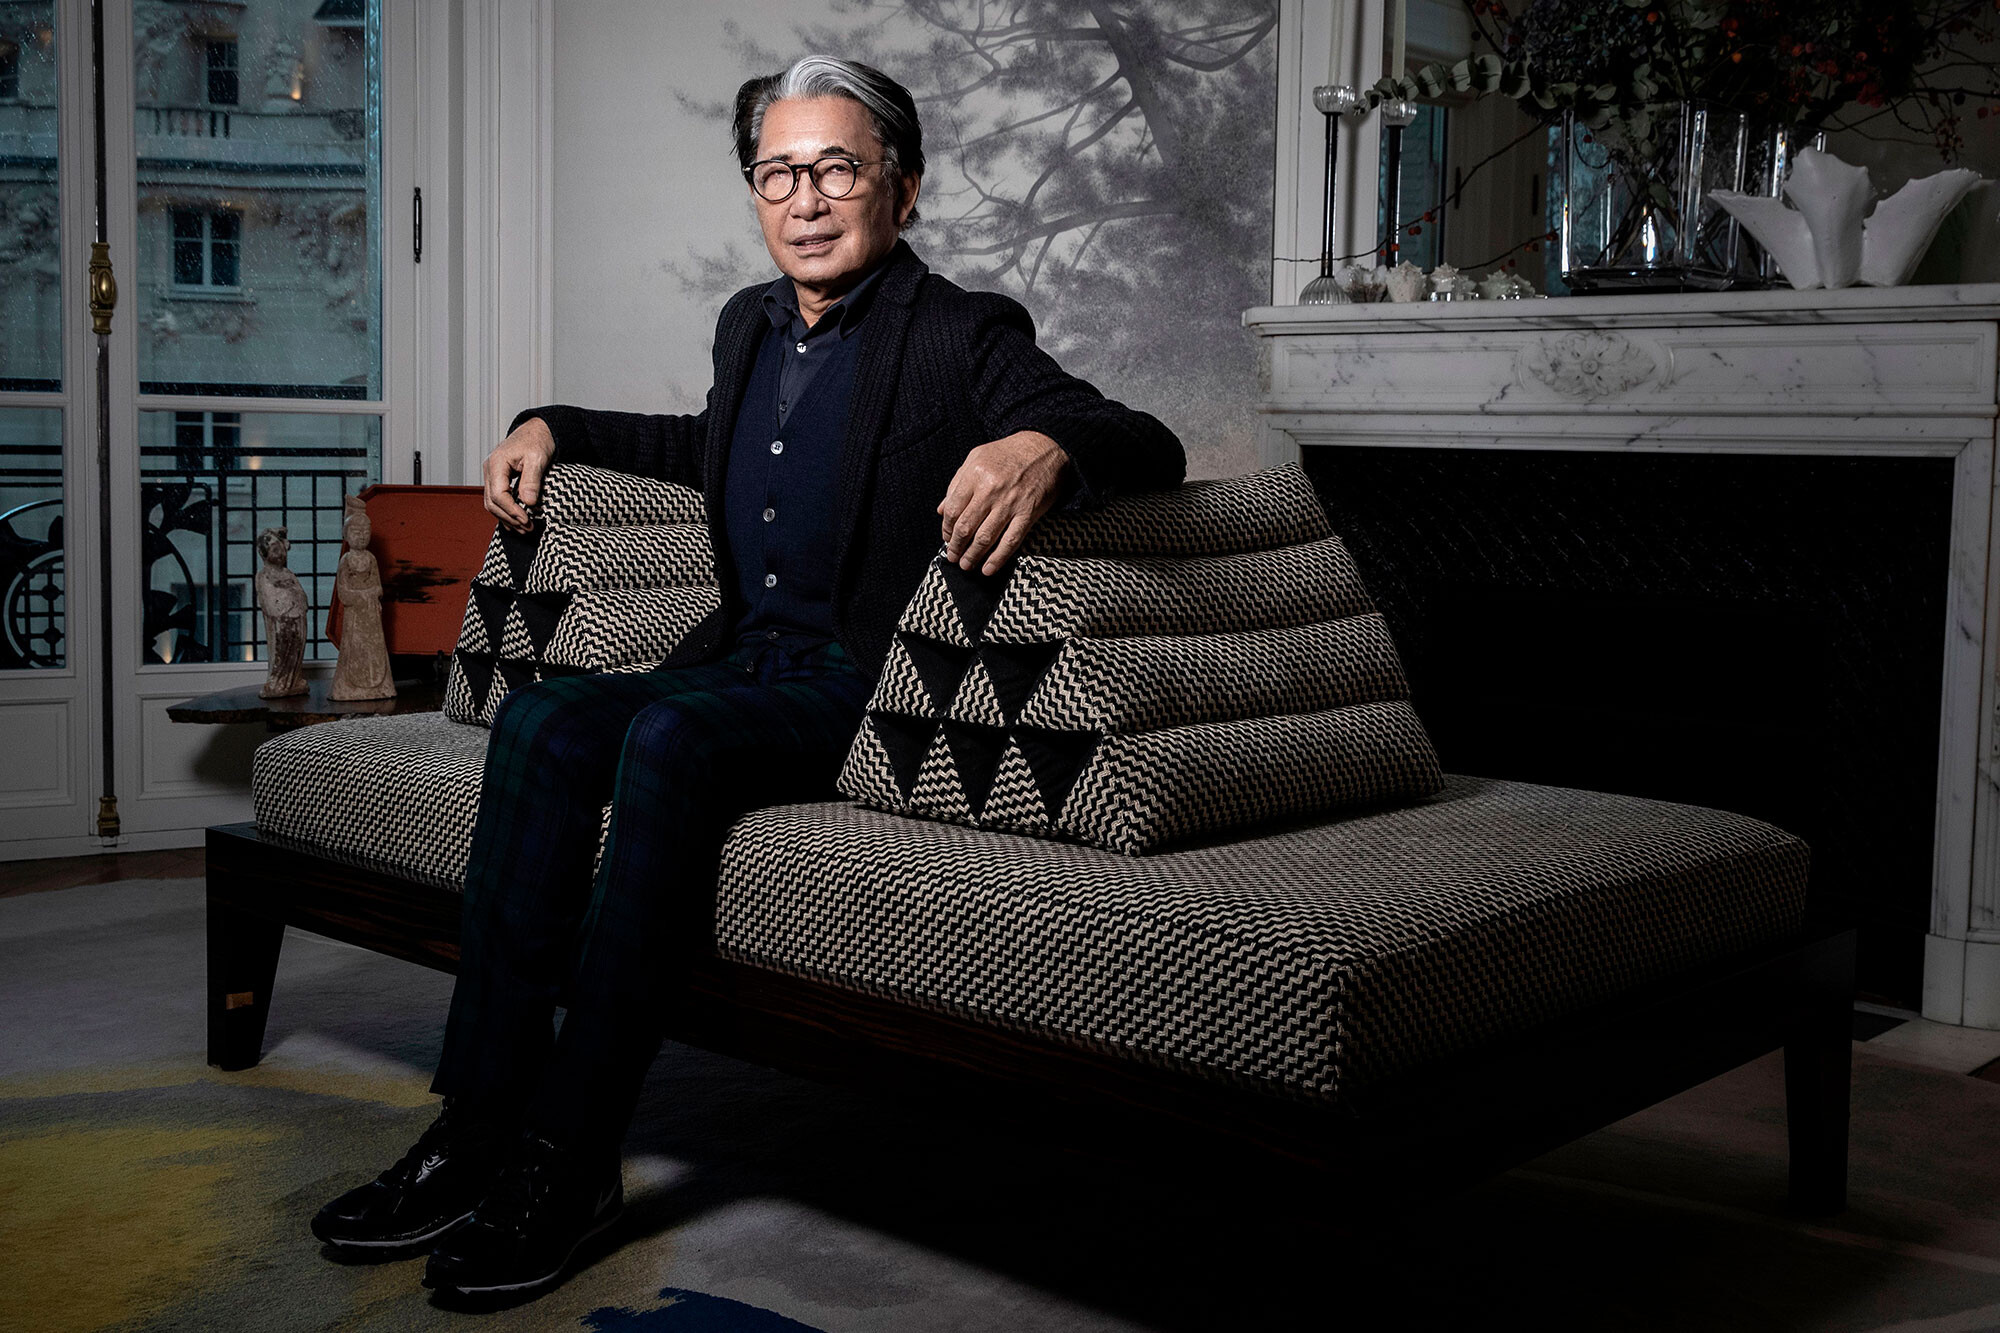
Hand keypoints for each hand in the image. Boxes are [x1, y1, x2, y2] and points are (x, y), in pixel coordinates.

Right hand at [483, 417, 556, 533]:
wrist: (537, 431)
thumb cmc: (537, 440)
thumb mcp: (537, 458)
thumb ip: (531, 480)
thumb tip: (528, 502)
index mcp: (497, 463)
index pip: (498, 494)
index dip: (512, 510)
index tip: (527, 520)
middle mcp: (490, 470)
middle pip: (492, 502)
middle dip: (509, 518)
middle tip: (528, 528)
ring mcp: (492, 475)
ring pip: (492, 503)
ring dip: (507, 518)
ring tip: (524, 529)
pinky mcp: (498, 479)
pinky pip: (497, 499)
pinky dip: (505, 512)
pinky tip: (516, 522)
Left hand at [938, 430, 1068, 574]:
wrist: (1045, 447)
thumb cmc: (1007, 453)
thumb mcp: (976, 458)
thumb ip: (957, 483)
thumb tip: (942, 510)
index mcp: (974, 474)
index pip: (953, 510)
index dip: (947, 529)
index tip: (947, 538)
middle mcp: (990, 489)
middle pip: (966, 527)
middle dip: (956, 546)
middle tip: (953, 557)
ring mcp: (1010, 503)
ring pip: (985, 537)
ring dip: (973, 556)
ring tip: (966, 565)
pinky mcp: (1028, 513)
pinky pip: (1011, 541)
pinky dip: (998, 558)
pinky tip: (988, 569)